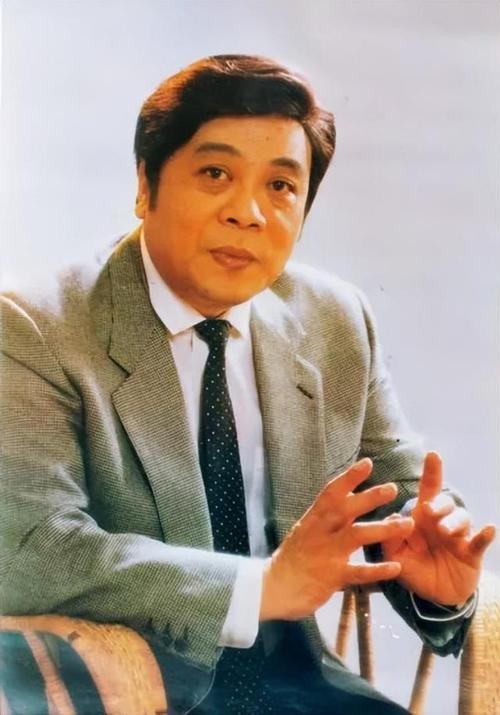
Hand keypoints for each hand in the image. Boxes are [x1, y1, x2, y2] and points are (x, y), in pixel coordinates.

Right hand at [260, 458, 413, 621]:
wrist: (271, 589)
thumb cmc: (291, 560)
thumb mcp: (304, 531)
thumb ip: (324, 518)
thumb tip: (343, 497)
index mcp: (313, 519)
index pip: (331, 492)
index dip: (349, 477)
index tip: (367, 463)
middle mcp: (320, 531)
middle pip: (346, 508)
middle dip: (370, 497)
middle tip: (393, 488)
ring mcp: (325, 553)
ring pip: (357, 536)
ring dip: (383, 529)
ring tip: (407, 525)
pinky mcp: (331, 576)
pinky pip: (359, 572)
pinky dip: (378, 569)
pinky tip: (396, 567)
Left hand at [381, 452, 495, 605]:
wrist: (434, 597)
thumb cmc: (413, 569)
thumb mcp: (395, 556)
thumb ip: (390, 538)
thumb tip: (394, 518)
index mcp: (422, 518)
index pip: (427, 490)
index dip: (432, 472)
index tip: (433, 454)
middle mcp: (441, 521)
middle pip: (444, 502)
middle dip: (438, 503)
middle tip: (428, 511)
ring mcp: (458, 536)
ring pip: (461, 518)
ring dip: (453, 522)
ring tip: (445, 532)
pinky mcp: (471, 553)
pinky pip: (480, 541)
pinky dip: (485, 535)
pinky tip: (489, 529)